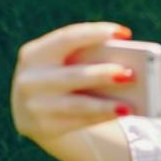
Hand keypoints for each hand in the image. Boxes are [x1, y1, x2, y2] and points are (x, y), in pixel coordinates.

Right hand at [11, 22, 135, 147]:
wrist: (34, 112)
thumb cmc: (62, 77)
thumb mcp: (65, 63)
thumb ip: (88, 58)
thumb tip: (126, 67)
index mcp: (35, 53)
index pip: (67, 38)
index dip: (96, 34)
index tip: (125, 34)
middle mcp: (30, 79)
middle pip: (73, 74)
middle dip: (102, 74)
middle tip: (130, 74)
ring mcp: (34, 105)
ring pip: (77, 104)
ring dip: (105, 105)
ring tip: (129, 106)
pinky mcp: (44, 127)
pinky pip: (79, 122)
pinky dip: (103, 117)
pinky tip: (122, 114)